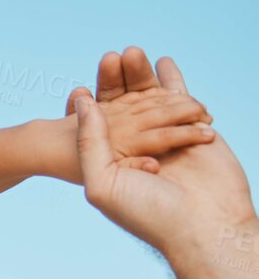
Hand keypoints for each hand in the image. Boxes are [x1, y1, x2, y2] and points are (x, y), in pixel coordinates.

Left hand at [73, 53, 255, 259]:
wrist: (203, 227)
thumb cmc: (149, 213)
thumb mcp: (102, 183)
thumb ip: (90, 142)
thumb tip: (84, 101)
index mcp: (112, 163)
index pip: (96, 128)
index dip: (88, 106)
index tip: (75, 88)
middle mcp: (137, 150)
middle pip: (123, 107)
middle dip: (116, 82)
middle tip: (108, 58)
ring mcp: (166, 138)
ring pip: (150, 100)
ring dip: (140, 76)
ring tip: (129, 52)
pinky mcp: (195, 130)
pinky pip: (182, 100)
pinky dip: (173, 81)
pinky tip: (162, 61)